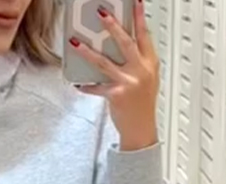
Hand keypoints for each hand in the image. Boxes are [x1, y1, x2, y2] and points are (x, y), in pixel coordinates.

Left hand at [71, 2, 158, 151]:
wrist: (141, 129)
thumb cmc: (142, 104)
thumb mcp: (147, 79)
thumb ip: (138, 61)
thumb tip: (118, 45)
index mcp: (150, 64)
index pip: (144, 36)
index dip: (139, 18)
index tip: (135, 2)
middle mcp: (140, 71)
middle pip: (125, 43)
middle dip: (113, 26)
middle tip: (101, 13)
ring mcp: (128, 82)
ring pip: (104, 62)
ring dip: (88, 52)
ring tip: (76, 43)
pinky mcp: (116, 95)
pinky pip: (96, 87)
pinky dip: (86, 86)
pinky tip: (77, 83)